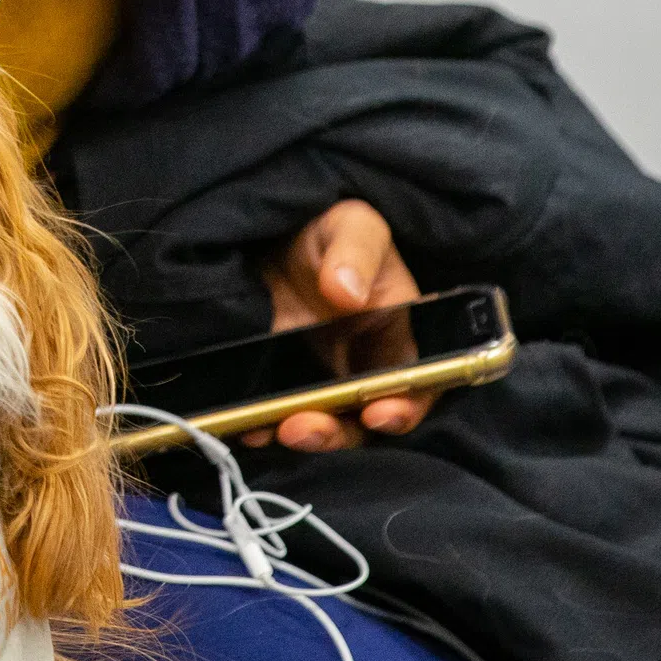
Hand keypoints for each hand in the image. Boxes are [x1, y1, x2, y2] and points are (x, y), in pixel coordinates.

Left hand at [250, 198, 432, 453]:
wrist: (275, 237)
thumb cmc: (328, 231)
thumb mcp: (351, 225)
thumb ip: (356, 251)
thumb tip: (348, 292)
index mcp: (397, 334)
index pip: (416, 386)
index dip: (404, 407)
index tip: (378, 413)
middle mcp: (364, 366)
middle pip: (363, 420)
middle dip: (338, 432)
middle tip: (303, 427)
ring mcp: (321, 378)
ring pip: (322, 424)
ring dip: (302, 435)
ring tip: (269, 429)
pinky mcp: (282, 380)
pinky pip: (278, 413)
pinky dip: (263, 425)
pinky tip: (244, 425)